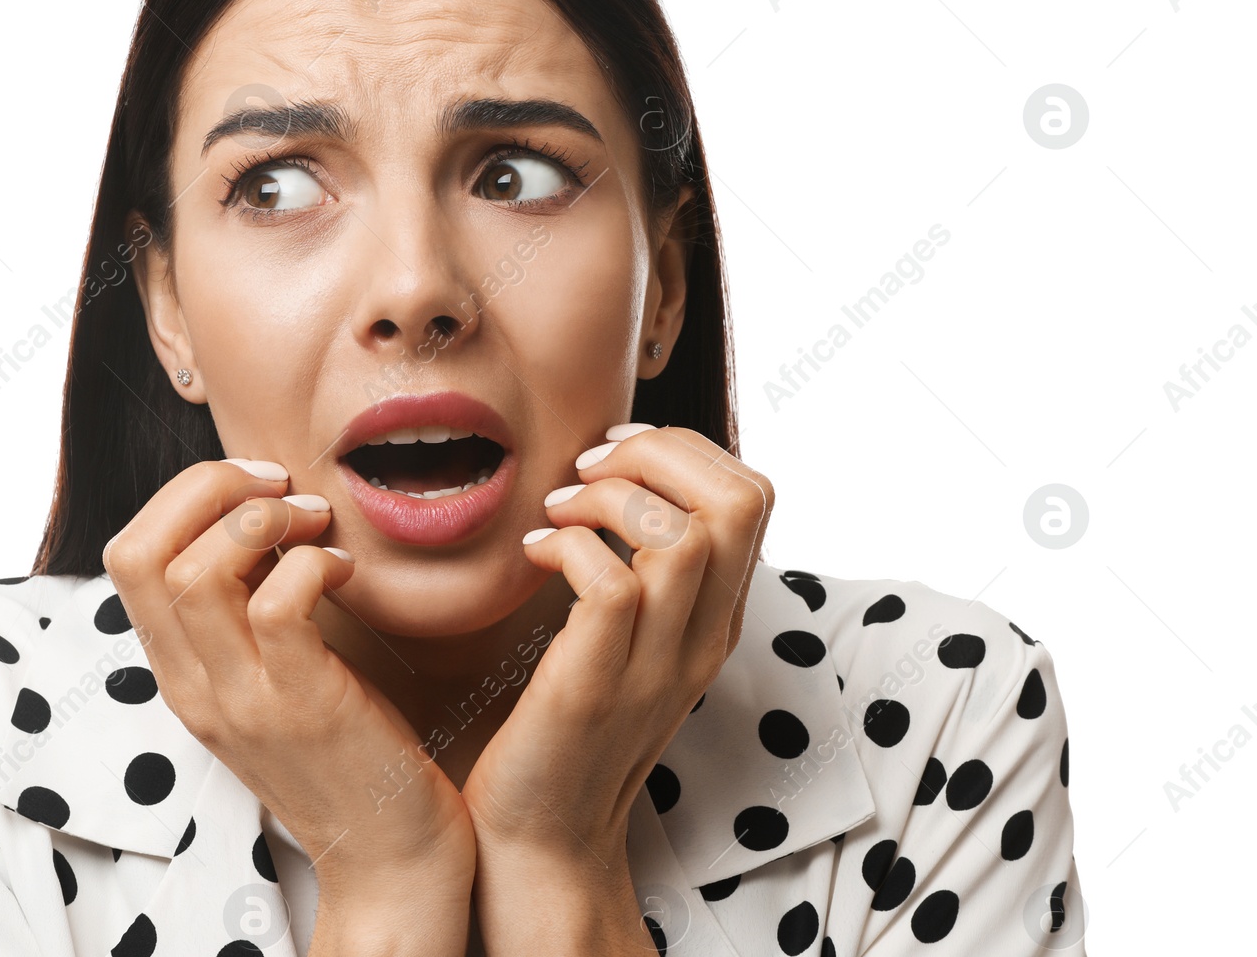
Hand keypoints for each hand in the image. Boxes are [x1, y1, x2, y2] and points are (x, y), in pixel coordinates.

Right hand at [102, 457, 476, 904]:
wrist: (387, 855)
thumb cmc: (343, 747)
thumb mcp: (268, 676)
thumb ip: (245, 608)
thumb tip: (256, 510)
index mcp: (180, 672)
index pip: (127, 555)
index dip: (183, 496)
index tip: (254, 485)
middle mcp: (194, 685)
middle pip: (143, 552)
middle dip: (210, 488)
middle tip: (281, 488)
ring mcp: (243, 700)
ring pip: (199, 572)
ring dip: (263, 520)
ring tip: (316, 526)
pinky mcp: (302, 706)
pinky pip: (281, 603)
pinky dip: (313, 563)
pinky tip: (346, 570)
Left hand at [459, 423, 772, 862]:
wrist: (541, 837)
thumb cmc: (568, 722)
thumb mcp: (632, 638)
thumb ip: (648, 569)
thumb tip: (623, 476)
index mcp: (716, 617)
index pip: (752, 494)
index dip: (683, 449)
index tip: (613, 453)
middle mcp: (703, 637)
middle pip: (739, 500)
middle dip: (659, 453)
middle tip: (588, 468)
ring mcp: (656, 664)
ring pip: (684, 534)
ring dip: (610, 496)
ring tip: (558, 510)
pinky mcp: (597, 686)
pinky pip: (611, 583)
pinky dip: (568, 546)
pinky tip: (533, 556)